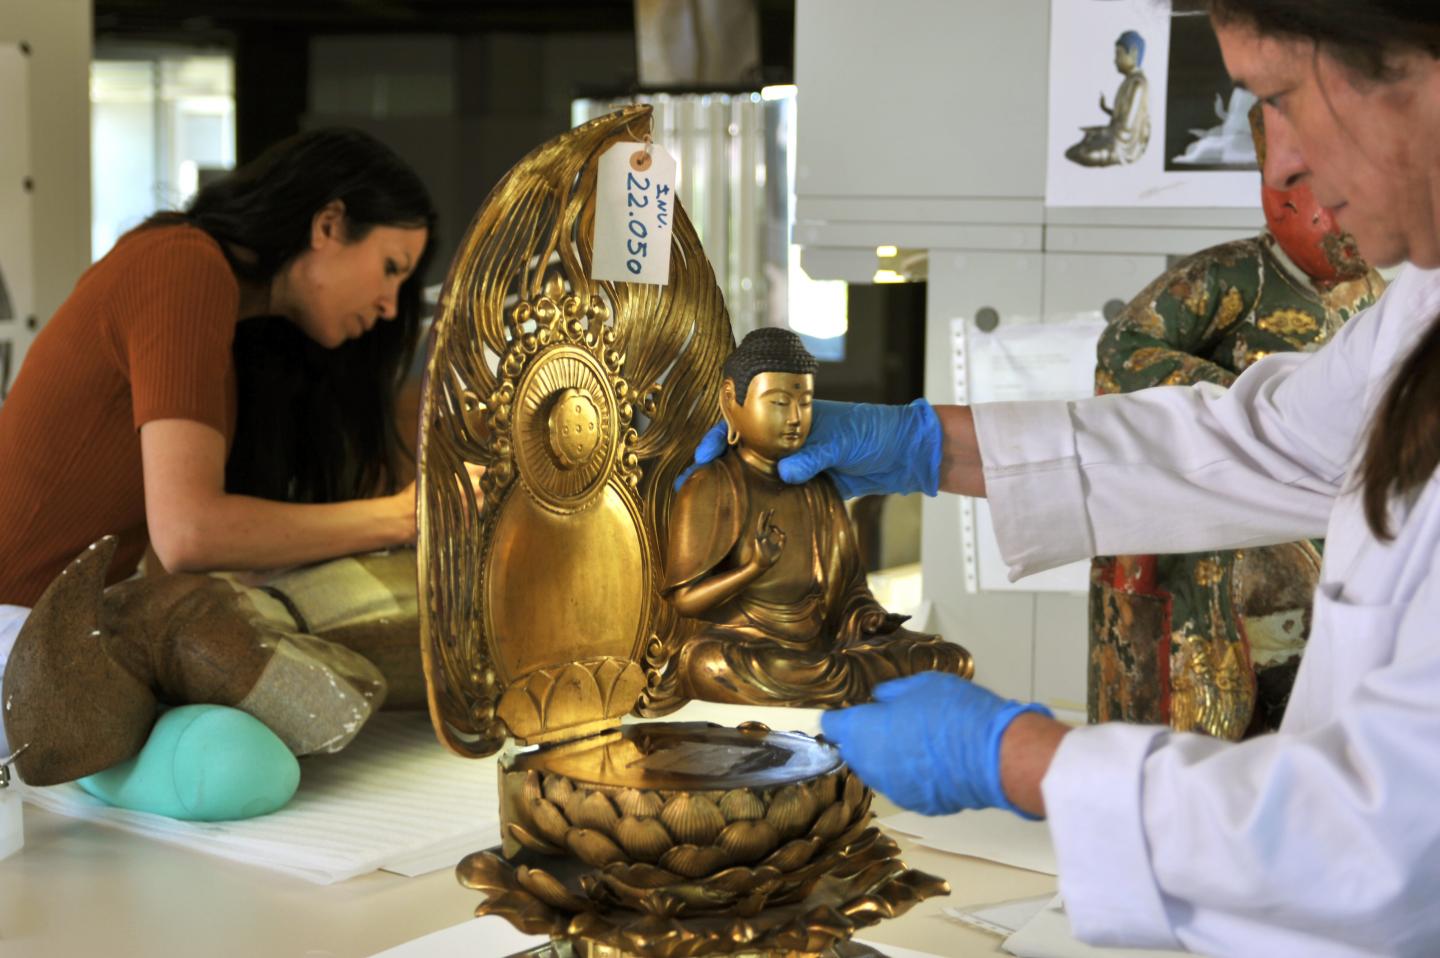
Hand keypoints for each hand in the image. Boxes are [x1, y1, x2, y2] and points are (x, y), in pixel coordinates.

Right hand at [674, 399, 942, 498]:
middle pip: (741, 452)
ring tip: (707, 509)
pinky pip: (780, 495)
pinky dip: (763, 506)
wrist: (905, 453)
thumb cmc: (875, 432)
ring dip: (733, 491)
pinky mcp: (809, 486)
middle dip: (714, 468)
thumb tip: (785, 472)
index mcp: (788, 419)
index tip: (704, 455)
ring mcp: (797, 465)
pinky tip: (746, 522)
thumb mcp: (843, 438)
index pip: (744, 423)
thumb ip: (813, 454)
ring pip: (756, 476)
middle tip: (689, 488)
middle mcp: (786, 442)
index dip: (719, 437)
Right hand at [739, 508, 784, 571]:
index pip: (771, 527)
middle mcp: (762, 536)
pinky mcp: (758, 545)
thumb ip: (783, 540)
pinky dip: (762, 541)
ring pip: (760, 527)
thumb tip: (784, 533)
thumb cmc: (770, 558)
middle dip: (768, 517)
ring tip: (764, 513)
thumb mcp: (780, 548)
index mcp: (766, 537)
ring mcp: (759, 540)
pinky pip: (760, 540)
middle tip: (772, 510)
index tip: (781, 534)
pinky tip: (764, 540)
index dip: (777, 529)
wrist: (763, 566)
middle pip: (765, 524)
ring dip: (762, 520)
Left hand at [820, 671, 1050, 816]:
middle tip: (891, 723)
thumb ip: (892, 693)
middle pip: (855, 751)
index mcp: (862, 731)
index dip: (841, 717)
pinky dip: (910, 774)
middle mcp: (869, 765)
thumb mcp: (920, 685)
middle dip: (866, 738)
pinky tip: (933, 762)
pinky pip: (903, 785)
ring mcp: (891, 789)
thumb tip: (879, 700)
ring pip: (878, 770)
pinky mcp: (915, 805)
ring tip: (915, 741)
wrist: (992, 755)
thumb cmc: (952, 711)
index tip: (853, 711)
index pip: (833, 725)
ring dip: (887, 757)